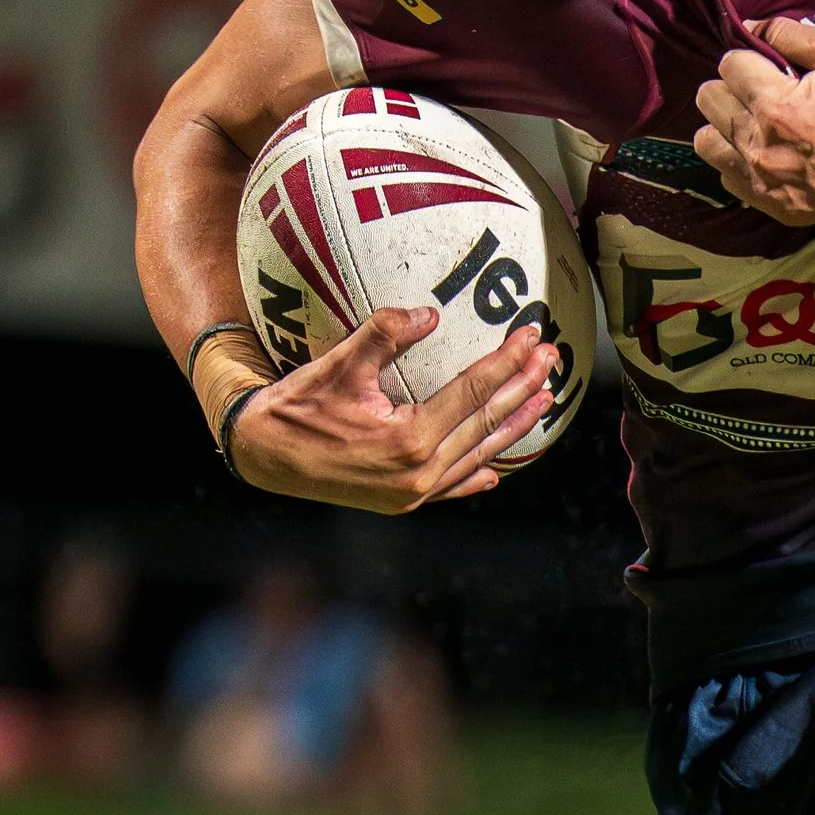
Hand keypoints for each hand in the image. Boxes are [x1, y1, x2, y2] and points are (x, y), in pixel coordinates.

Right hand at [225, 307, 554, 512]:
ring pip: (478, 455)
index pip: (473, 392)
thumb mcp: (338, 363)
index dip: (507, 361)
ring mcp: (414, 493)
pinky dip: (477, 472)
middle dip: (523, 388)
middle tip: (552, 357)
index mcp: (409, 439)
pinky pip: (452, 485)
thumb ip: (384, 333)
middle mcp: (419, 472)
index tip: (533, 336)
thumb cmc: (296, 404)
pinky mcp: (403, 502)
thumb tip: (429, 312)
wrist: (261, 456)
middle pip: (486, 423)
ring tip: (544, 398)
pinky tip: (497, 468)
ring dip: (513, 426)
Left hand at [694, 23, 814, 223]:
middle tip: (768, 89)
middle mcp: (759, 147)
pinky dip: (739, 161)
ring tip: (760, 121)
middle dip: (734, 87)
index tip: (776, 65)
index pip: (728, 65)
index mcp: (777, 106)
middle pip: (709, 101)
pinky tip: (769, 151)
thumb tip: (754, 27)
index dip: (752, 57)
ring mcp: (764, 182)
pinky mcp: (775, 207)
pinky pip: (729, 179)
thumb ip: (796, 35)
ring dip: (728, 125)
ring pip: (708, 143)